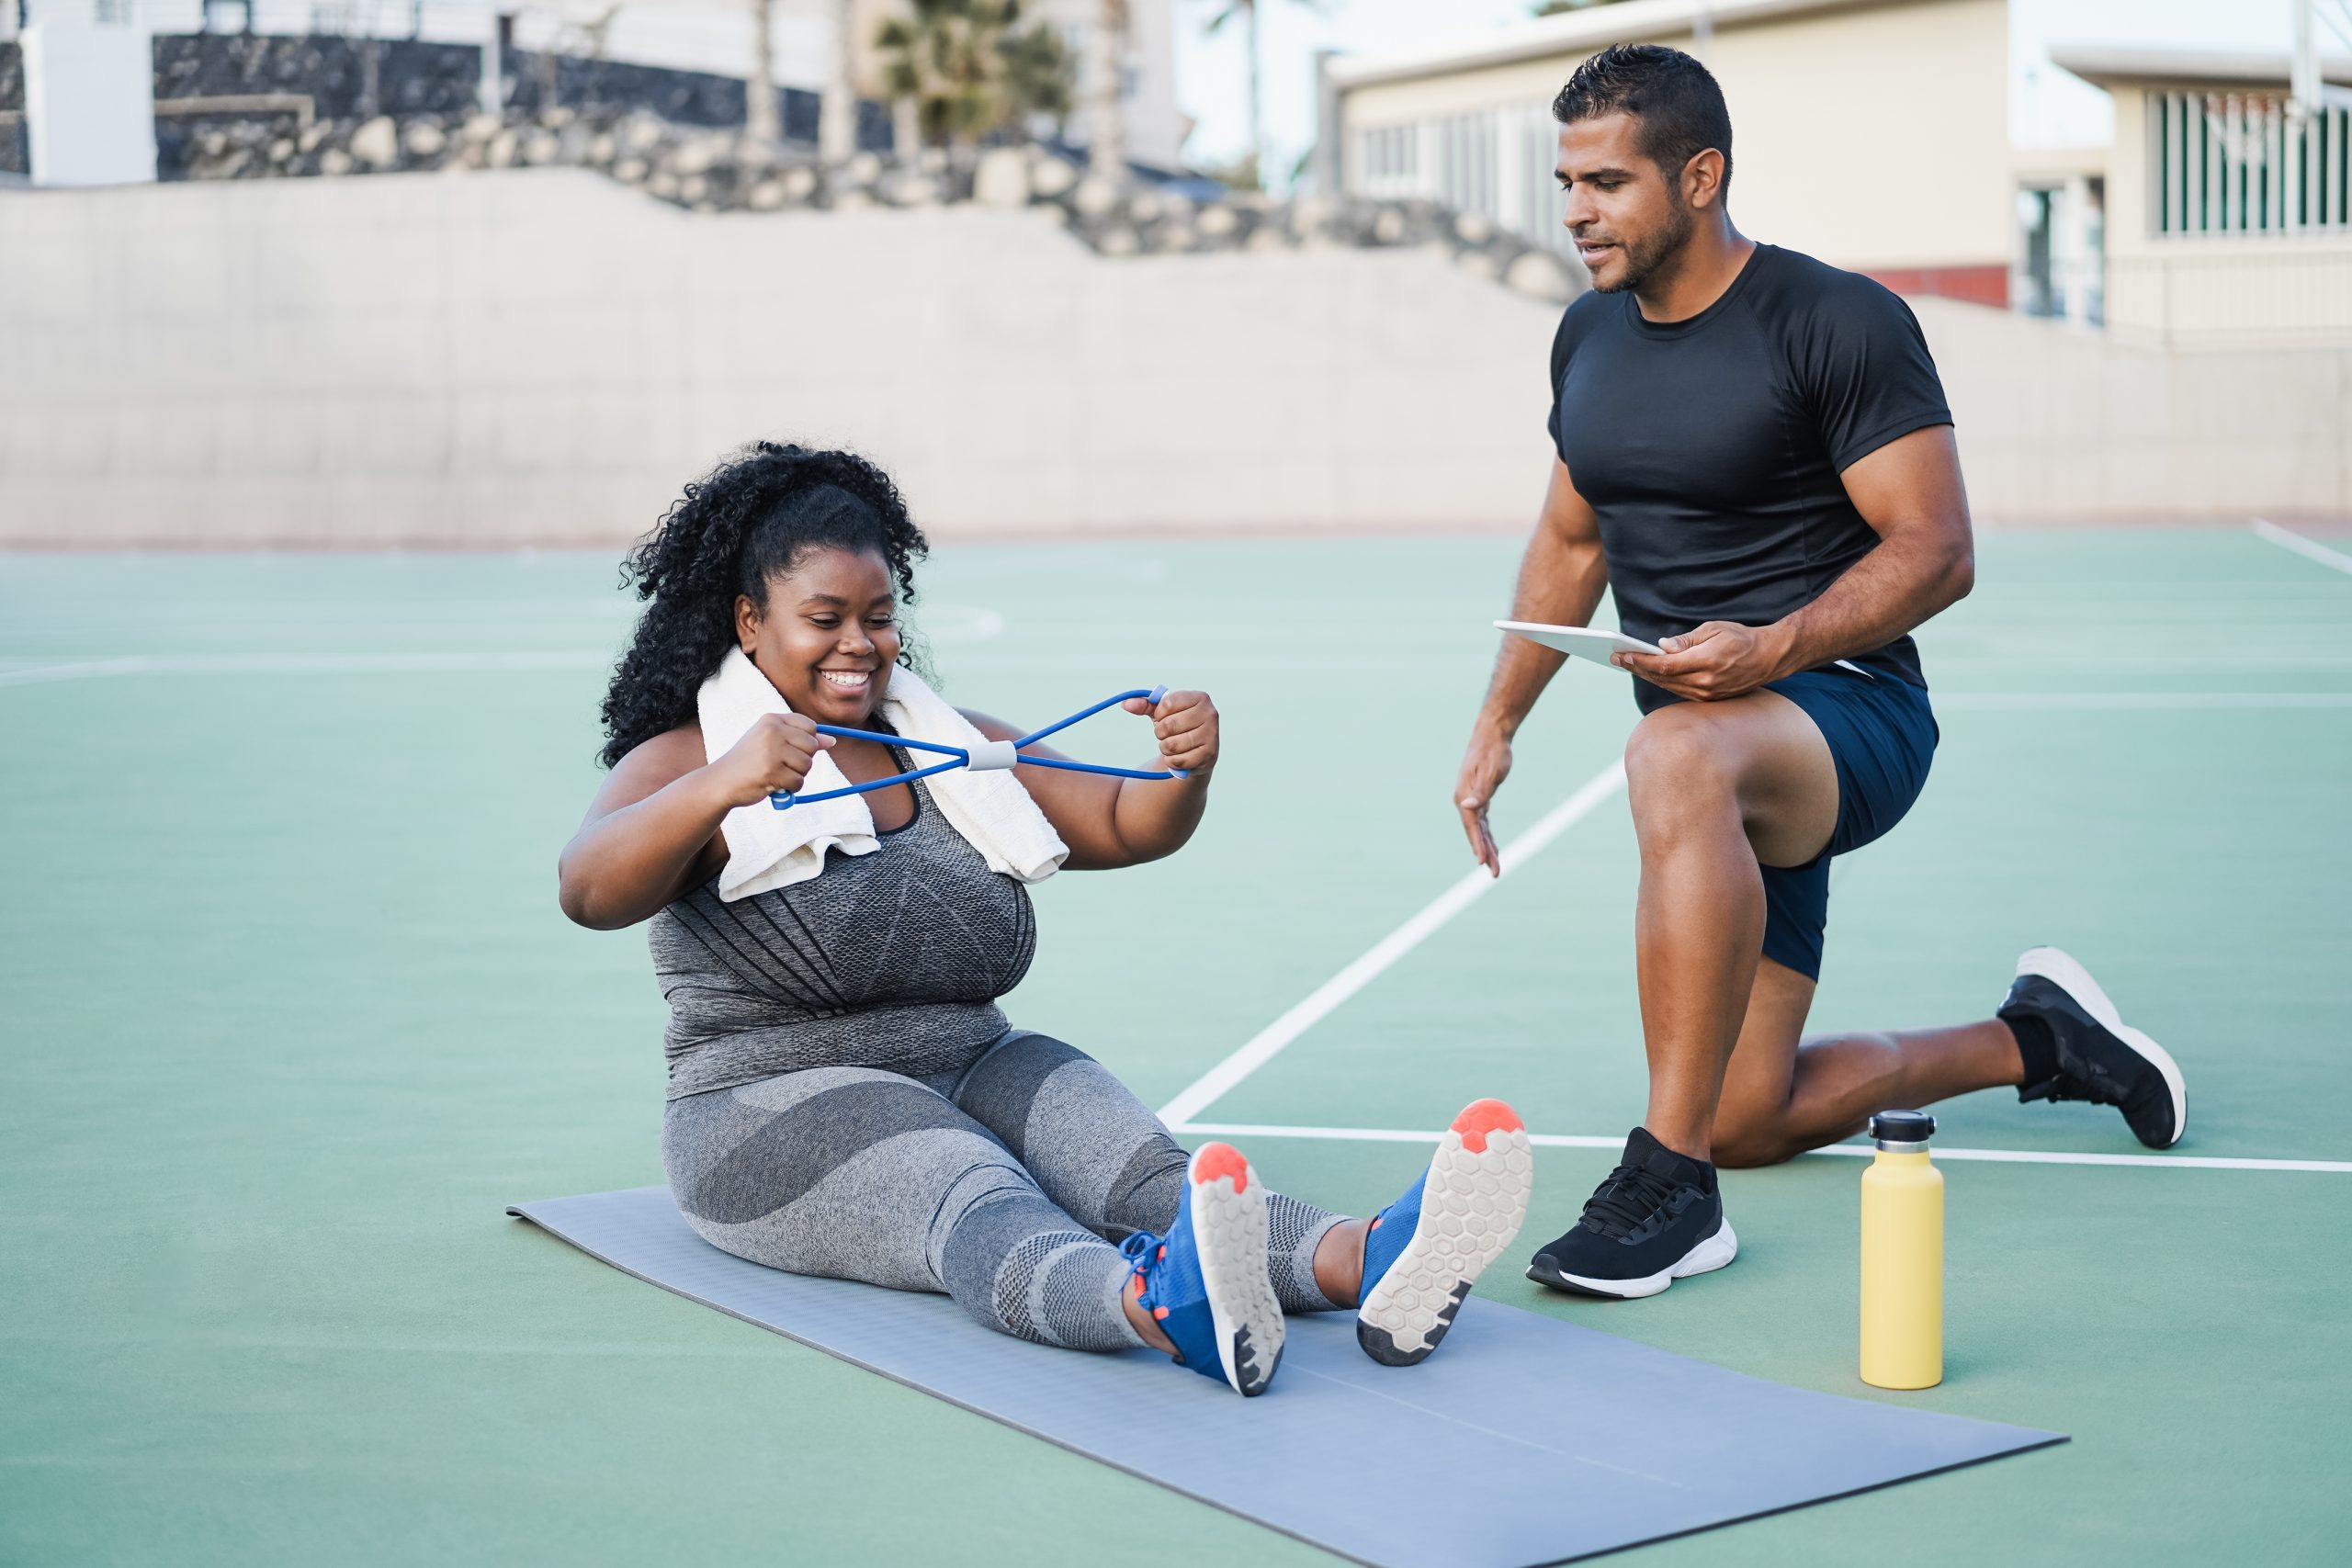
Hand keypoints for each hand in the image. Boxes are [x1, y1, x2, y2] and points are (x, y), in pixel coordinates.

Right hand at [707, 712, 833, 806]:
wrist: (721, 781)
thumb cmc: (749, 761)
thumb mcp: (771, 742)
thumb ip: (800, 739)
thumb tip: (832, 740)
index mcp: (772, 720)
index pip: (810, 726)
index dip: (807, 742)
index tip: (791, 750)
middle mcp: (772, 731)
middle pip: (812, 746)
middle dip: (802, 761)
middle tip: (781, 765)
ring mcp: (772, 751)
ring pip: (807, 765)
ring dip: (796, 775)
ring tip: (776, 774)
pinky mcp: (772, 772)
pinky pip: (798, 782)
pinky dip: (790, 788)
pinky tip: (774, 784)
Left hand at [1124, 688, 1217, 775]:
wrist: (1198, 751)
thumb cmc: (1179, 725)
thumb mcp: (1163, 712)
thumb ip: (1144, 705)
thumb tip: (1126, 704)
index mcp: (1200, 698)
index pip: (1167, 703)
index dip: (1159, 714)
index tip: (1165, 717)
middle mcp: (1210, 714)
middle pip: (1168, 725)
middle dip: (1160, 733)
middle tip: (1168, 734)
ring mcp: (1212, 735)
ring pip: (1172, 745)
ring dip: (1165, 748)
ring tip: (1173, 745)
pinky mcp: (1209, 755)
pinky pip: (1178, 761)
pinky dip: (1172, 761)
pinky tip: (1179, 756)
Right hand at [1454, 721, 1512, 876]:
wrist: (1492, 734)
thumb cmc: (1492, 752)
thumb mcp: (1490, 772)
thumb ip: (1481, 792)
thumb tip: (1468, 807)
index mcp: (1464, 796)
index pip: (1472, 826)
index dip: (1478, 845)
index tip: (1484, 862)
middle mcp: (1464, 800)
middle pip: (1474, 832)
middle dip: (1484, 852)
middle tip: (1495, 873)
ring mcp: (1470, 799)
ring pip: (1479, 829)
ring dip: (1487, 847)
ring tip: (1495, 866)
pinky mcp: (1479, 797)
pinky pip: (1482, 822)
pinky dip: (1487, 835)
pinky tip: (1492, 845)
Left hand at [1615, 621, 1791, 701]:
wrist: (1769, 657)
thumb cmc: (1741, 638)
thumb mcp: (1713, 630)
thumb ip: (1686, 640)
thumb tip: (1662, 646)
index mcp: (1706, 662)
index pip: (1665, 665)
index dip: (1640, 661)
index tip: (1622, 653)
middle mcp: (1705, 682)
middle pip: (1662, 678)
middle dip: (1637, 667)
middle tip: (1616, 658)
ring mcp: (1708, 694)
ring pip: (1668, 686)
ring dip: (1646, 675)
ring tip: (1627, 664)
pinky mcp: (1709, 699)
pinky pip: (1679, 691)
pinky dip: (1662, 682)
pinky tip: (1649, 673)